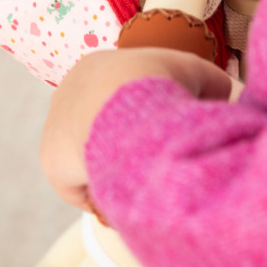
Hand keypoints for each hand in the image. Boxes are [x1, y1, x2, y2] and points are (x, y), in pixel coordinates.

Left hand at [40, 48, 232, 211]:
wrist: (131, 104)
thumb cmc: (163, 85)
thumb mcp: (198, 73)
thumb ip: (208, 85)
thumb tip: (216, 100)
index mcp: (97, 68)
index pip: (115, 96)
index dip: (142, 118)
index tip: (162, 138)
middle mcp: (69, 91)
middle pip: (97, 127)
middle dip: (123, 147)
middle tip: (154, 166)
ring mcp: (56, 124)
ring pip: (86, 156)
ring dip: (113, 171)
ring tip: (145, 186)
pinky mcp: (51, 158)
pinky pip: (78, 184)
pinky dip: (102, 194)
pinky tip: (125, 199)